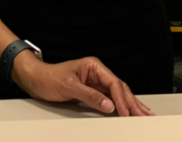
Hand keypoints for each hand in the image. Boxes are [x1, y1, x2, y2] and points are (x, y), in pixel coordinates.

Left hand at [11, 53, 153, 115]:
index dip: (122, 99)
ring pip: (118, 95)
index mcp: (93, 66)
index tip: (127, 112)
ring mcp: (96, 82)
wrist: (35, 79)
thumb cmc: (48, 78)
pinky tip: (130, 112)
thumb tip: (109, 105)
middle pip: (120, 89)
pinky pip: (111, 100)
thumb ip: (90, 96)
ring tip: (145, 114)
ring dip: (131, 105)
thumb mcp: (69, 87)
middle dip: (133, 103)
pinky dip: (121, 107)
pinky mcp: (93, 91)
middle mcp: (97, 73)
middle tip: (146, 115)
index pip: (114, 83)